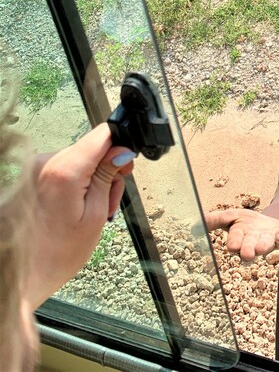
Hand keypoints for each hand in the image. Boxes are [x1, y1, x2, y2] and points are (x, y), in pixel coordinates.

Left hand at [25, 123, 135, 309]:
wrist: (20, 278)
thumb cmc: (55, 256)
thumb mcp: (96, 216)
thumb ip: (108, 177)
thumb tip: (121, 151)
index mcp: (64, 170)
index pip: (102, 134)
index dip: (119, 146)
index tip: (124, 166)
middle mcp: (45, 163)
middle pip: (90, 148)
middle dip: (106, 170)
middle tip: (109, 202)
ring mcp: (34, 169)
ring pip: (78, 159)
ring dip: (90, 179)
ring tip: (91, 211)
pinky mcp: (30, 177)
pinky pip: (62, 169)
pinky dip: (73, 184)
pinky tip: (75, 208)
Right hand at [205, 208, 278, 261]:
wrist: (272, 225)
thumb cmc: (247, 224)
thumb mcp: (231, 217)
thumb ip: (214, 220)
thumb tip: (195, 225)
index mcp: (239, 237)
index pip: (235, 241)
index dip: (234, 243)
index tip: (232, 247)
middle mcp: (252, 242)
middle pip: (249, 247)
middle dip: (248, 250)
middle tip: (247, 254)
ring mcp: (268, 240)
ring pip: (265, 245)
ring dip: (263, 246)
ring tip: (261, 248)